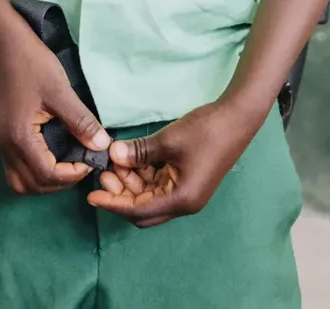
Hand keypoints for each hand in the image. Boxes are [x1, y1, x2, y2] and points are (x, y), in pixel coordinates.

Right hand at [0, 33, 109, 194]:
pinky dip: (34, 174)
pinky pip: (15, 171)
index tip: (90, 160)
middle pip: (32, 185)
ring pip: (20, 183)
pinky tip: (52, 160)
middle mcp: (6, 147)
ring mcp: (2, 144)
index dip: (72, 175)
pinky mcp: (4, 139)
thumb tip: (102, 145)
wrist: (9, 48)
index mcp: (20, 137)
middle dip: (60, 183)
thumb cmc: (35, 67)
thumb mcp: (62, 92)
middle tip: (81, 166)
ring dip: (44, 183)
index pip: (47, 174)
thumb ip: (81, 121)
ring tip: (67, 167)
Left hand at [86, 99, 266, 226]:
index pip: (139, 210)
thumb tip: (112, 156)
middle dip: (121, 195)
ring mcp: (188, 192)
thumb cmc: (205, 131)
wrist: (238, 117)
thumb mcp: (168, 140)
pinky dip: (144, 176)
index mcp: (181, 199)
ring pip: (151, 197)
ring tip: (114, 163)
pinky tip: (131, 160)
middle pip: (144, 210)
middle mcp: (184, 202)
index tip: (91, 195)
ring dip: (132, 183)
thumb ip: (139, 152)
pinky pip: (160, 185)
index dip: (114, 203)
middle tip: (103, 174)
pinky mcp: (189, 180)